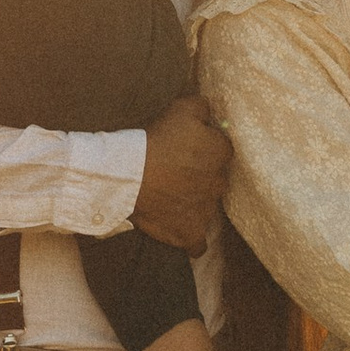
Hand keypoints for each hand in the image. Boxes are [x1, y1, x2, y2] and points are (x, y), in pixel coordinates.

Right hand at [135, 96, 231, 250]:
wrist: (129, 175)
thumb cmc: (155, 140)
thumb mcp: (182, 108)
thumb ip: (203, 107)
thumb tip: (211, 112)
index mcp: (221, 152)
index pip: (221, 149)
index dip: (203, 147)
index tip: (185, 148)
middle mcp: (220, 183)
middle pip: (216, 178)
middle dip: (201, 175)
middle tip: (176, 171)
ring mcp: (206, 211)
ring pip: (207, 206)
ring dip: (194, 202)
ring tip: (171, 197)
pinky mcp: (190, 233)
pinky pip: (197, 243)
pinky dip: (191, 239)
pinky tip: (183, 232)